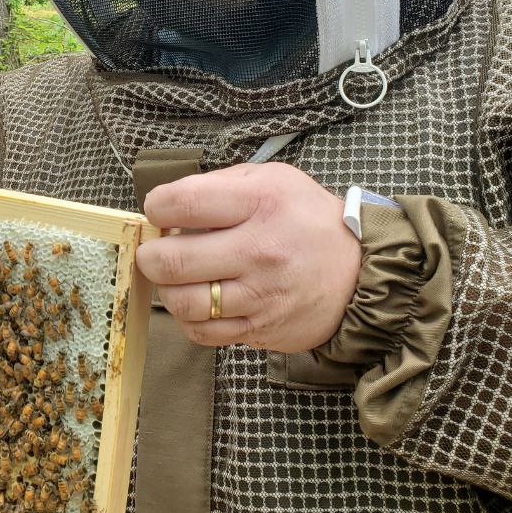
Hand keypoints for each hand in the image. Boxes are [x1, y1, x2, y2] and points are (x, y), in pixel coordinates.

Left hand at [135, 162, 361, 352]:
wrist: (362, 271)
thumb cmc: (307, 219)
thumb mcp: (273, 179)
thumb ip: (219, 184)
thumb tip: (168, 203)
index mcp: (260, 202)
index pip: (182, 203)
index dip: (156, 207)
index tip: (159, 210)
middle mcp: (259, 250)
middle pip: (171, 260)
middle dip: (150, 254)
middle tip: (155, 250)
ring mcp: (259, 295)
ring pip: (182, 302)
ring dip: (167, 289)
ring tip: (177, 277)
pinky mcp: (260, 329)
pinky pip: (202, 333)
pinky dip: (189, 318)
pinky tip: (198, 300)